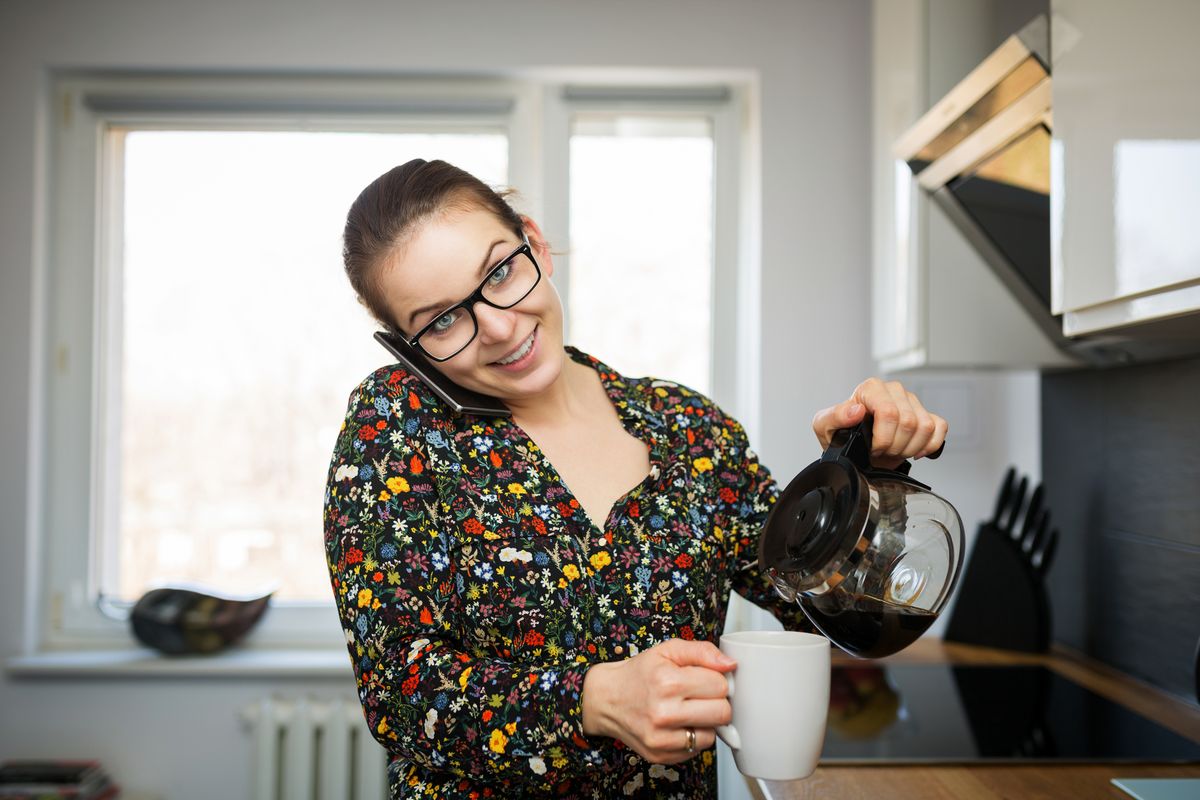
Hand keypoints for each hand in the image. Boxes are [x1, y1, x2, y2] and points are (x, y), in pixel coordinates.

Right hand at [581, 639, 734, 763]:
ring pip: (712, 735)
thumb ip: (702, 651)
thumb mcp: (668, 650)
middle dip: (717, 701)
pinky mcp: (660, 755)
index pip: (720, 685)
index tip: (705, 678)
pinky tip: (679, 723)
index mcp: (667, 682)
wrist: (607, 698)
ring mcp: (661, 739)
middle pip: (722, 713)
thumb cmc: (640, 673)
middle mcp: (663, 713)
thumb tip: (730, 664)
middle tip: (701, 694)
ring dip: (706, 722)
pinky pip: (697, 750)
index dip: (717, 679)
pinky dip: (693, 736)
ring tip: (689, 709)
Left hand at [811, 377, 947, 469]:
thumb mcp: (824, 427)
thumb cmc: (840, 434)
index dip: (883, 437)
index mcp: (871, 388)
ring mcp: (912, 401)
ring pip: (925, 427)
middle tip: (881, 451)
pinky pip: (940, 428)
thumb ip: (834, 416)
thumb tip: (855, 409)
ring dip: (910, 448)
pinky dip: (930, 445)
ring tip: (893, 450)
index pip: (889, 412)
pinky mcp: (927, 414)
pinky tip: (914, 450)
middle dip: (894, 446)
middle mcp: (894, 391)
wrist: (855, 447)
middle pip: (908, 422)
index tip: (872, 447)